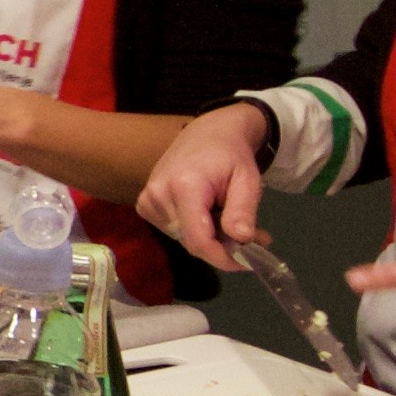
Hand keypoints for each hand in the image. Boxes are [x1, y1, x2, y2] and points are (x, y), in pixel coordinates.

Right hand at [135, 102, 271, 266]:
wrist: (207, 132)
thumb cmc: (230, 154)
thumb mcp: (247, 179)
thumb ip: (243, 210)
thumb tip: (241, 239)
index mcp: (184, 186)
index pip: (198, 240)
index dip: (222, 258)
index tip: (246, 263)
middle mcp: (159, 195)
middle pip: (192, 242)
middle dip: (222, 247)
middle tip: (251, 236)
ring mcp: (148, 200)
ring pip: (183, 239)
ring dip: (210, 238)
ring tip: (230, 219)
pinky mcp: (144, 204)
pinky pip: (173, 230)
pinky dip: (194, 229)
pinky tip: (206, 213)